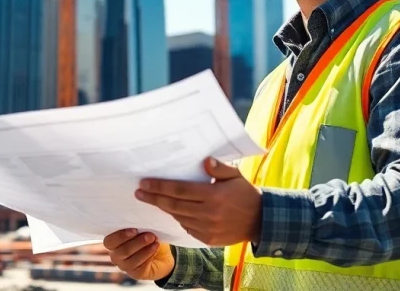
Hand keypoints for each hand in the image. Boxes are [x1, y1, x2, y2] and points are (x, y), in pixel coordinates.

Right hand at [103, 229, 174, 280]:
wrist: (162, 255)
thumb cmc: (149, 237)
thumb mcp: (143, 228)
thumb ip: (138, 225)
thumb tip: (141, 216)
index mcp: (114, 242)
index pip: (109, 241)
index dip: (120, 236)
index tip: (134, 230)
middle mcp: (116, 255)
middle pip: (121, 251)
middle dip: (136, 242)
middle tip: (149, 235)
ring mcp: (125, 266)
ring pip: (131, 259)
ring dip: (144, 248)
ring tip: (154, 240)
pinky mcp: (136, 274)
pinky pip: (140, 266)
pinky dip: (149, 254)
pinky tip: (155, 247)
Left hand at [136, 157, 261, 246]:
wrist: (260, 221)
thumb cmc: (246, 194)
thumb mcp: (235, 176)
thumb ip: (219, 168)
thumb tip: (204, 160)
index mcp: (214, 195)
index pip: (179, 190)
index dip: (160, 187)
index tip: (144, 183)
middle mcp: (208, 213)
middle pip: (173, 205)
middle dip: (153, 198)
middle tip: (139, 192)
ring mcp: (207, 228)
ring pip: (178, 217)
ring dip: (164, 208)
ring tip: (152, 199)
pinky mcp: (207, 239)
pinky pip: (187, 227)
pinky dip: (178, 218)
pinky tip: (173, 210)